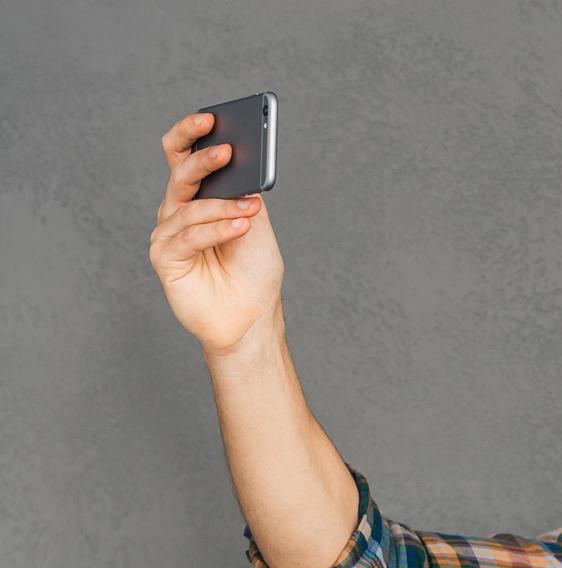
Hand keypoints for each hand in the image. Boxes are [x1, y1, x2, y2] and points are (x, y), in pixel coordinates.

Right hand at [148, 111, 285, 356]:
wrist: (251, 315)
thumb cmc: (253, 270)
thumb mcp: (255, 223)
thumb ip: (243, 193)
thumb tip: (239, 163)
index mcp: (198, 196)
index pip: (183, 154)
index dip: (191, 132)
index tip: (211, 117)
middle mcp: (178, 210)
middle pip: (179, 172)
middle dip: (204, 159)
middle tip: (228, 151)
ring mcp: (168, 233)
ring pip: (189, 206)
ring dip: (224, 206)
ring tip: (251, 210)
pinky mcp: (165, 257)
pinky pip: (188, 235)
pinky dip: (217, 229)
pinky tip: (240, 226)